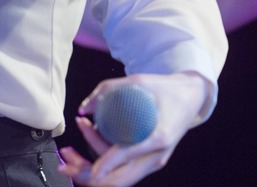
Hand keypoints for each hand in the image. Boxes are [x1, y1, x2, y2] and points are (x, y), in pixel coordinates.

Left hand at [58, 72, 209, 186]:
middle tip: (64, 165)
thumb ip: (110, 90)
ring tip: (67, 153)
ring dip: (89, 171)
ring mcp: (151, 162)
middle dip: (87, 177)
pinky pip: (120, 170)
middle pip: (119, 180)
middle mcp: (155, 156)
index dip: (106, 165)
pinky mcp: (146, 161)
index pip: (128, 156)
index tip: (90, 171)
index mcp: (158, 137)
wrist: (192, 98)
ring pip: (117, 180)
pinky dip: (100, 162)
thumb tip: (84, 108)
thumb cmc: (167, 89)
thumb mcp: (140, 81)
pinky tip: (86, 141)